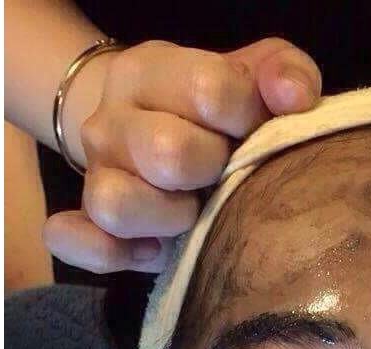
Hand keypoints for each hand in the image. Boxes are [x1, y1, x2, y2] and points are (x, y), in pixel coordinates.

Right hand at [42, 37, 321, 273]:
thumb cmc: (217, 109)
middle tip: (222, 173)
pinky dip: (109, 254)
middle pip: (165, 153)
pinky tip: (154, 252)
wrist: (152, 131)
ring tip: (193, 213)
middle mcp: (112, 123)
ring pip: (115, 204)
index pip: (207, 89)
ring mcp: (96, 176)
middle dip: (210, 170)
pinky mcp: (88, 226)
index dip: (244, 115)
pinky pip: (77, 242)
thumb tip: (293, 97)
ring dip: (168, 217)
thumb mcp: (252, 76)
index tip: (250, 126)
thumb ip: (282, 73)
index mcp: (152, 73)